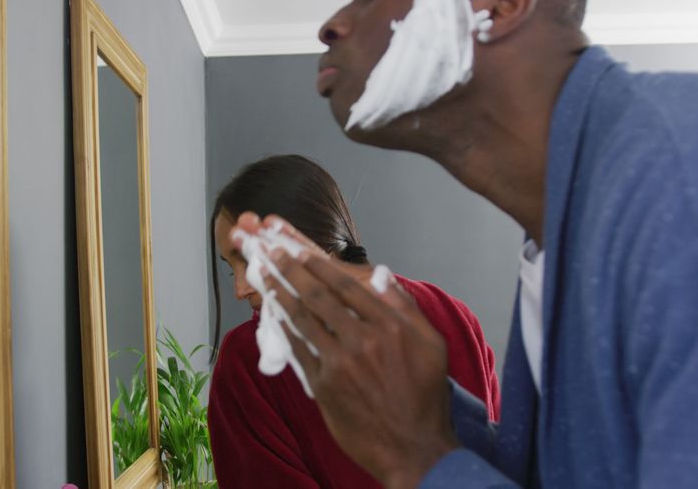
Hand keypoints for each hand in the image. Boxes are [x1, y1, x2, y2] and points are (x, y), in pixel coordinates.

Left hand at [233, 213, 459, 488]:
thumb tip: (381, 275)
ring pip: (303, 320)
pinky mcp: (324, 386)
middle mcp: (362, 340)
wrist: (413, 448)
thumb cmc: (425, 396)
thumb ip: (405, 307)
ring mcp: (340, 364)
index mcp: (389, 326)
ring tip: (265, 278)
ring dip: (280, 296)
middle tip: (272, 253)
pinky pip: (298, 351)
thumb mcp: (432, 345)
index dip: (319, 265)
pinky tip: (274, 316)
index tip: (300, 250)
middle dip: (291, 270)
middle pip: (318, 296)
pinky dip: (285, 331)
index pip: (346, 285)